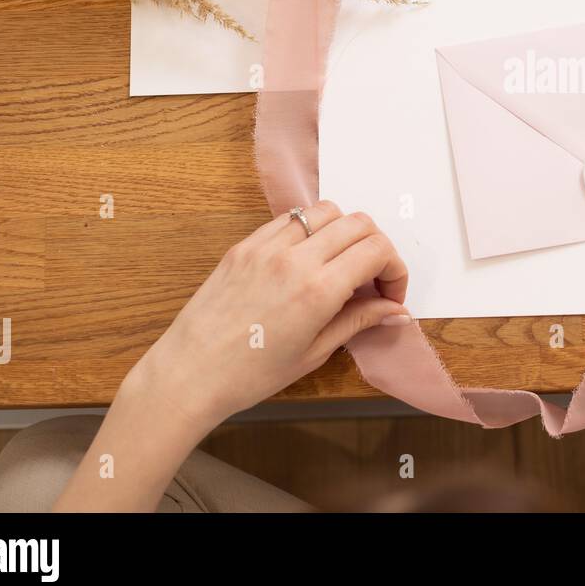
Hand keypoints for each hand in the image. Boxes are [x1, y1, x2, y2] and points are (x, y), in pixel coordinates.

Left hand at [129, 202, 410, 432]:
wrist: (189, 374)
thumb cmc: (251, 375)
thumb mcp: (314, 353)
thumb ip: (358, 321)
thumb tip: (395, 310)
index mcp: (318, 290)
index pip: (377, 250)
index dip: (395, 270)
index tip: (389, 295)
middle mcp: (295, 258)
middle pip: (358, 223)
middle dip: (376, 248)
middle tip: (371, 280)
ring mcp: (266, 246)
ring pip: (325, 211)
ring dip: (344, 232)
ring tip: (339, 266)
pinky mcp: (244, 245)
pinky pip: (289, 219)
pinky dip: (309, 231)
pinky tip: (306, 261)